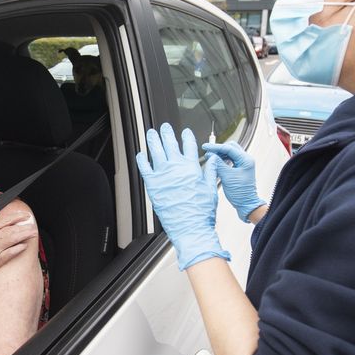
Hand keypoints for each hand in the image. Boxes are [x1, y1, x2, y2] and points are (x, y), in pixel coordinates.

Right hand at [0, 205, 35, 280]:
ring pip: (13, 240)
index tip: (25, 216)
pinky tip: (25, 246)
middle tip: (33, 225)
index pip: (5, 219)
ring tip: (33, 233)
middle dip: (25, 227)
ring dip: (25, 236)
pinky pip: (10, 253)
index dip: (17, 217)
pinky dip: (18, 249)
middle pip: (12, 229)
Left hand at [136, 123, 229, 269]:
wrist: (190, 227)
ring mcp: (163, 175)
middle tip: (164, 127)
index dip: (187, 136)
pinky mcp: (152, 184)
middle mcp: (176, 168)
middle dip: (167, 133)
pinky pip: (144, 168)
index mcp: (192, 167)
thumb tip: (213, 160)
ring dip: (153, 140)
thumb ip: (210, 171)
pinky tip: (141, 155)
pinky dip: (142, 159)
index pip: (189, 146)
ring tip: (151, 134)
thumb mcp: (211, 189)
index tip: (185, 132)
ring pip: (156, 152)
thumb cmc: (201, 212)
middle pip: (170, 144)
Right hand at [202, 141, 264, 222]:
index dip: (216, 147)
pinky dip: (222, 160)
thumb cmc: (241, 193)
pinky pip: (229, 160)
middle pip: (230, 148)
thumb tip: (210, 155)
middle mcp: (246, 160)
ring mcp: (243, 164)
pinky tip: (216, 163)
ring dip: (220, 155)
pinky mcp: (239, 168)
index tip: (206, 146)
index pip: (229, 148)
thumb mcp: (227, 177)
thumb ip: (218, 164)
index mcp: (246, 160)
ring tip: (210, 158)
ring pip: (229, 153)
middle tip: (208, 152)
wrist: (246, 204)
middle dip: (218, 149)